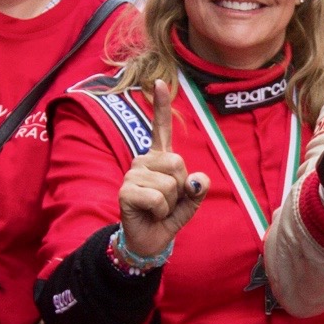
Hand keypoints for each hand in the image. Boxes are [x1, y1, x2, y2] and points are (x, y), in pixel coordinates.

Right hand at [117, 79, 207, 258]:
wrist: (148, 240)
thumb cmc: (167, 216)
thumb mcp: (190, 202)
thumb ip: (198, 189)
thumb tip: (198, 179)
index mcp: (159, 158)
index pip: (162, 128)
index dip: (161, 106)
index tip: (160, 82)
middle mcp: (143, 161)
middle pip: (178, 162)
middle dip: (181, 187)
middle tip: (169, 201)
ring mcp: (133, 174)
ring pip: (170, 184)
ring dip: (171, 203)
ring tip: (158, 209)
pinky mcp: (126, 191)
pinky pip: (158, 198)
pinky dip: (161, 211)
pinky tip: (150, 213)